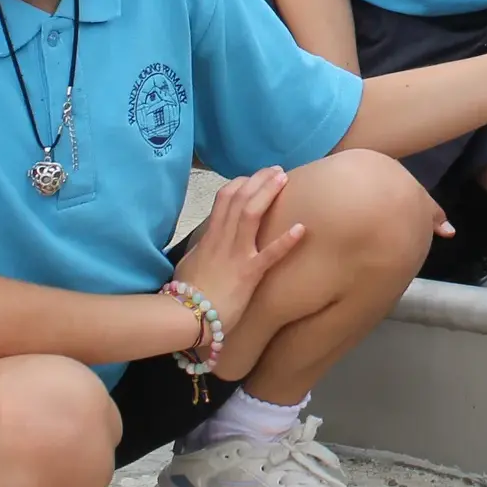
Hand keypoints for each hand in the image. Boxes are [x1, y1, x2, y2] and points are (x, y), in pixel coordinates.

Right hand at [173, 168, 307, 329]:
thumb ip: (201, 248)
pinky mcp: (248, 275)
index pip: (224, 199)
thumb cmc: (185, 293)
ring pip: (251, 215)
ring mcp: (236, 255)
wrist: (185, 316)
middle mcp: (223, 240)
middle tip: (276, 170)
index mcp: (210, 236)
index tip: (253, 178)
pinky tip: (301, 228)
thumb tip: (207, 240)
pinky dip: (285, 241)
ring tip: (284, 179)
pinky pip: (269, 255)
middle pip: (240, 199)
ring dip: (268, 194)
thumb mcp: (189, 262)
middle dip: (259, 181)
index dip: (240, 183)